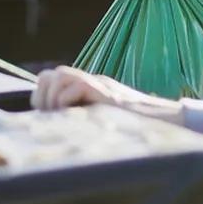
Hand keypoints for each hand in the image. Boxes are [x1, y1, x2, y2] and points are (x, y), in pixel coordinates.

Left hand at [30, 66, 185, 125]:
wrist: (161, 124)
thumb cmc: (132, 129)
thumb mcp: (100, 122)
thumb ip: (82, 118)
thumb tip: (57, 129)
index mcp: (86, 89)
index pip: (49, 78)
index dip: (41, 96)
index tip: (47, 116)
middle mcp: (90, 82)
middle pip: (50, 74)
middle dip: (43, 96)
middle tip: (51, 115)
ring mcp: (99, 85)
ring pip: (59, 75)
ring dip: (53, 97)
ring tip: (61, 115)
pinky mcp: (107, 92)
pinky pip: (77, 86)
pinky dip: (68, 100)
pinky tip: (76, 114)